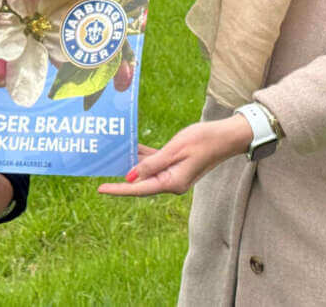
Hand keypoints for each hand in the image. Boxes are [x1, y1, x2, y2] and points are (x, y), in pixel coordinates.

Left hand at [96, 116, 252, 196]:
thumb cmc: (203, 140)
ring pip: (146, 171)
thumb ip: (152, 164)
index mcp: (171, 182)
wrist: (226, 136)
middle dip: (121, 176)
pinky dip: (144, 155)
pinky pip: (155, 162)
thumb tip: (131, 177)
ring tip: (111, 155)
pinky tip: (131, 146)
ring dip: (131, 163)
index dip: (118, 188)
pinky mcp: (176, 164)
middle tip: (99, 170)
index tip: (100, 189)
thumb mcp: (175, 149)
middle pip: (140, 182)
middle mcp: (171, 182)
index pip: (139, 188)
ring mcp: (174, 174)